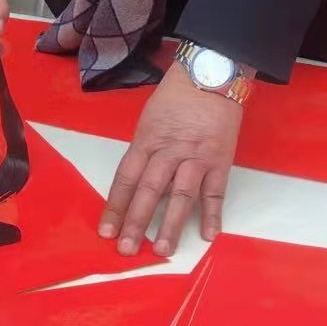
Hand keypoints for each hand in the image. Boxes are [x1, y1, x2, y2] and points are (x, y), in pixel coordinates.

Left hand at [99, 62, 243, 258]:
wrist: (211, 74)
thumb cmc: (176, 97)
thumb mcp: (149, 119)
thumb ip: (144, 150)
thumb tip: (136, 182)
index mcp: (147, 140)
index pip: (126, 178)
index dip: (115, 206)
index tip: (106, 231)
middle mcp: (169, 151)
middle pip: (149, 190)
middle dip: (136, 222)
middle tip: (127, 250)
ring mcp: (196, 157)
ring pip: (180, 195)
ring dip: (171, 225)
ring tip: (162, 251)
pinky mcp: (220, 160)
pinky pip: (215, 192)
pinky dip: (212, 214)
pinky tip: (208, 235)